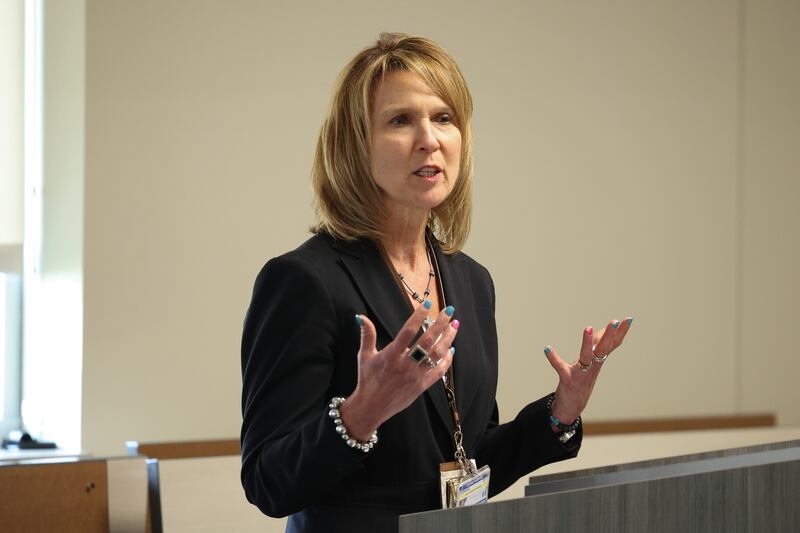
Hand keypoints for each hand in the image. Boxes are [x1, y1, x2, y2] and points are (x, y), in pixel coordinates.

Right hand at [339, 302, 458, 440]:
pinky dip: (447, 360)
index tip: (428, 304)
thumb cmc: (367, 380)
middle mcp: (405, 364)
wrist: (371, 407)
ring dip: (448, 338)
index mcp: (391, 355)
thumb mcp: (364, 356)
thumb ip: (367, 335)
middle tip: (449, 311)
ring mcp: (416, 375)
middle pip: (427, 340)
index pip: (408, 331)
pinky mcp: (422, 386)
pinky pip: (439, 372)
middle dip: (440, 324)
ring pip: (437, 354)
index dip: (419, 316)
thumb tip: (361, 316)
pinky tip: (451, 350)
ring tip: (454, 326)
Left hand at [543, 317, 633, 425]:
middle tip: (615, 321)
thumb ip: (597, 347)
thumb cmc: (582, 379)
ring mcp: (580, 373)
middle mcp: (593, 366)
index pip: (612, 345)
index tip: (629, 319)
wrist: (573, 405)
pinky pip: (560, 367)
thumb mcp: (592, 361)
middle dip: (609, 335)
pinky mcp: (567, 379)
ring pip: (586, 357)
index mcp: (599, 360)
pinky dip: (553, 358)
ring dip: (587, 343)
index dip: (621, 332)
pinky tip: (547, 348)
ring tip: (588, 328)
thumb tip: (603, 330)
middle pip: (603, 349)